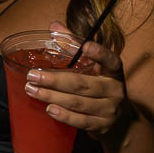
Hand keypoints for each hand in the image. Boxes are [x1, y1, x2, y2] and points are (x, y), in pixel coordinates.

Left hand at [23, 21, 127, 135]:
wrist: (120, 120)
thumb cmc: (99, 85)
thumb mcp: (92, 66)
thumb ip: (74, 45)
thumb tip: (54, 26)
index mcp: (113, 71)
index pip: (110, 60)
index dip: (99, 53)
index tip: (85, 46)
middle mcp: (115, 89)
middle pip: (83, 84)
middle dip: (55, 80)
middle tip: (32, 75)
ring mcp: (110, 109)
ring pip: (79, 103)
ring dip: (53, 97)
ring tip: (33, 91)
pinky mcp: (103, 126)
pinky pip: (81, 121)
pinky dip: (64, 115)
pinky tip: (49, 109)